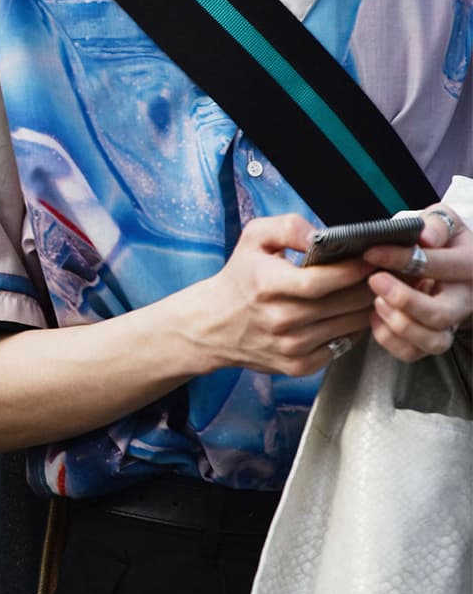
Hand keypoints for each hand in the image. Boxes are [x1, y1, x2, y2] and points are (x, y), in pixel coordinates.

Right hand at [178, 214, 374, 376]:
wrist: (213, 326)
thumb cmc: (239, 278)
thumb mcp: (254, 238)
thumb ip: (288, 227)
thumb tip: (321, 236)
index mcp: (269, 286)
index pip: (322, 281)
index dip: (352, 270)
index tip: (369, 259)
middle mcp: (281, 320)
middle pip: (343, 304)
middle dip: (368, 285)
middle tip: (380, 272)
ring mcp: (291, 347)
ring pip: (349, 325)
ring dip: (365, 307)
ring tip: (371, 290)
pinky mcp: (298, 366)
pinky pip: (341, 346)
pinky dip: (352, 330)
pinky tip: (348, 314)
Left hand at [363, 205, 472, 360]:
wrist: (446, 261)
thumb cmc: (442, 240)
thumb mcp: (443, 221)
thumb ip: (436, 223)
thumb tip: (425, 236)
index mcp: (470, 265)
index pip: (439, 265)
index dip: (401, 258)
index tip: (372, 252)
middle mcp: (465, 299)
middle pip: (440, 315)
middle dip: (403, 300)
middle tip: (375, 280)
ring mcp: (451, 323)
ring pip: (432, 341)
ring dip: (398, 325)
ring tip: (376, 301)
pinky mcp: (433, 339)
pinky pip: (413, 353)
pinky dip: (389, 339)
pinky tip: (376, 316)